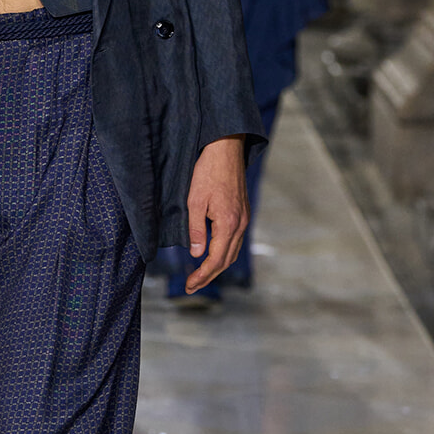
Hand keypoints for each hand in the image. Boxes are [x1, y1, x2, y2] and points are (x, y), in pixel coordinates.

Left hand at [185, 136, 248, 292]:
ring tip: (200, 275)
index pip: (215, 259)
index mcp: (228, 224)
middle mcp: (240, 224)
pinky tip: (213, 253)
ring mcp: (244, 218)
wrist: (226, 148)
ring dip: (217, 266)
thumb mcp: (194, 200)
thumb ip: (195, 229)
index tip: (189, 285)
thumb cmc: (207, 171)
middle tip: (191, 286)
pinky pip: (236, 240)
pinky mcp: (243, 212)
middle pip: (226, 260)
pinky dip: (224, 252)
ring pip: (233, 251)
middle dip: (209, 275)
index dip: (202, 275)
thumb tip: (197, 254)